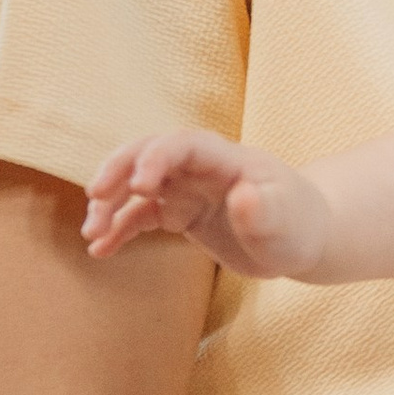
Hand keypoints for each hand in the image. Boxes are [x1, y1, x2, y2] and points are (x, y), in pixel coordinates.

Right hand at [82, 127, 331, 279]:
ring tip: (92, 233)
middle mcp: (200, 168)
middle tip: (96, 196)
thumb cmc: (297, 226)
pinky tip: (100, 250)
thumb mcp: (285, 222)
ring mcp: (187, 189)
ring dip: (110, 203)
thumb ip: (263, 210)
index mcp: (226, 159)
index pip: (183, 144)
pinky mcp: (179, 213)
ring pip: (136, 183)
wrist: (301, 239)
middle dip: (118, 168)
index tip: (138, 186)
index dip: (156, 157)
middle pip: (149, 152)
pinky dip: (119, 229)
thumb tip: (242, 195)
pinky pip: (140, 215)